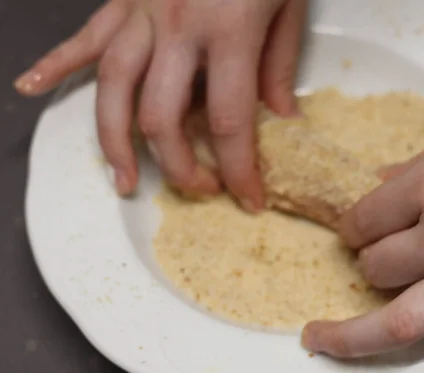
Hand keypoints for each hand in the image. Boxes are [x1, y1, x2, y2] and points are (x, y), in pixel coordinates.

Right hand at [15, 0, 305, 209]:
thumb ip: (279, 67)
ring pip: (114, 91)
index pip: (230, 122)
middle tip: (199, 189)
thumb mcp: (288, 6)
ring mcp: (141, 12)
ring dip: (116, 142)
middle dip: (180, 167)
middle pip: (162, 118)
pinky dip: (56, 64)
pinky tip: (32, 87)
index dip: (240, 170)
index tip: (249, 200)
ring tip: (124, 179)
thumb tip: (279, 120)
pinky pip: (84, 38)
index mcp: (228, 32)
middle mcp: (177, 28)